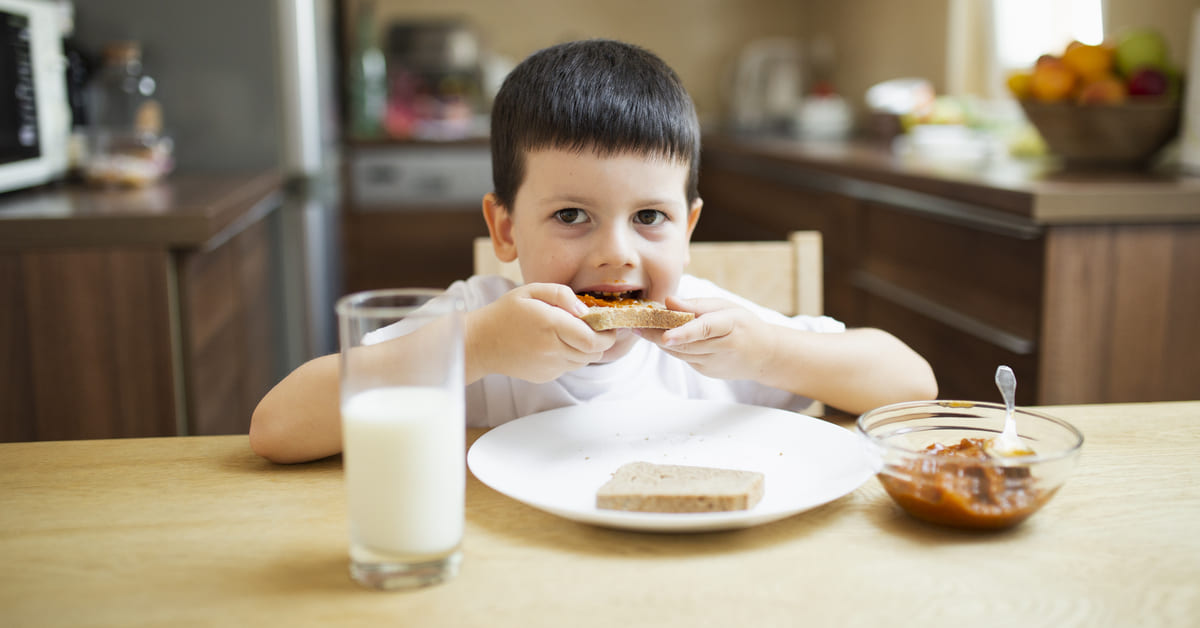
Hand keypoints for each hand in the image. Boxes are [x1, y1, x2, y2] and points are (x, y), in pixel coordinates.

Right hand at [467, 283, 615, 382]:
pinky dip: (569, 356)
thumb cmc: (506, 312)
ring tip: (570, 334)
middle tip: (595, 328)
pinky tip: (553, 344)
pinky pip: (569, 367)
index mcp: (551, 326)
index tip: (607, 324)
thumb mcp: (531, 291)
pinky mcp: (545, 376)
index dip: (608, 334)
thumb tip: (585, 311)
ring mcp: (549, 367)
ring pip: (584, 361)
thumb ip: (562, 295)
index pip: (593, 340)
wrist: (480, 343)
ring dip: (585, 349)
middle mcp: (552, 350)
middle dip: (601, 341)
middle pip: (594, 353)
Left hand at [638, 296, 777, 380]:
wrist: (764, 355)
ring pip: (680, 352)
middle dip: (657, 335)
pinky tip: (662, 336)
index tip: (665, 336)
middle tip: (635, 323)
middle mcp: (723, 347)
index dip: (684, 333)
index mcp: (732, 325)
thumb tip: (669, 301)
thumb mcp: (726, 306)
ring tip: (640, 327)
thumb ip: (697, 305)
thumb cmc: (743, 324)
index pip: (705, 328)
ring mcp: (714, 363)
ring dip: (659, 340)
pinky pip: (683, 357)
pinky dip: (671, 347)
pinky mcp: (706, 371)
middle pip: (686, 344)